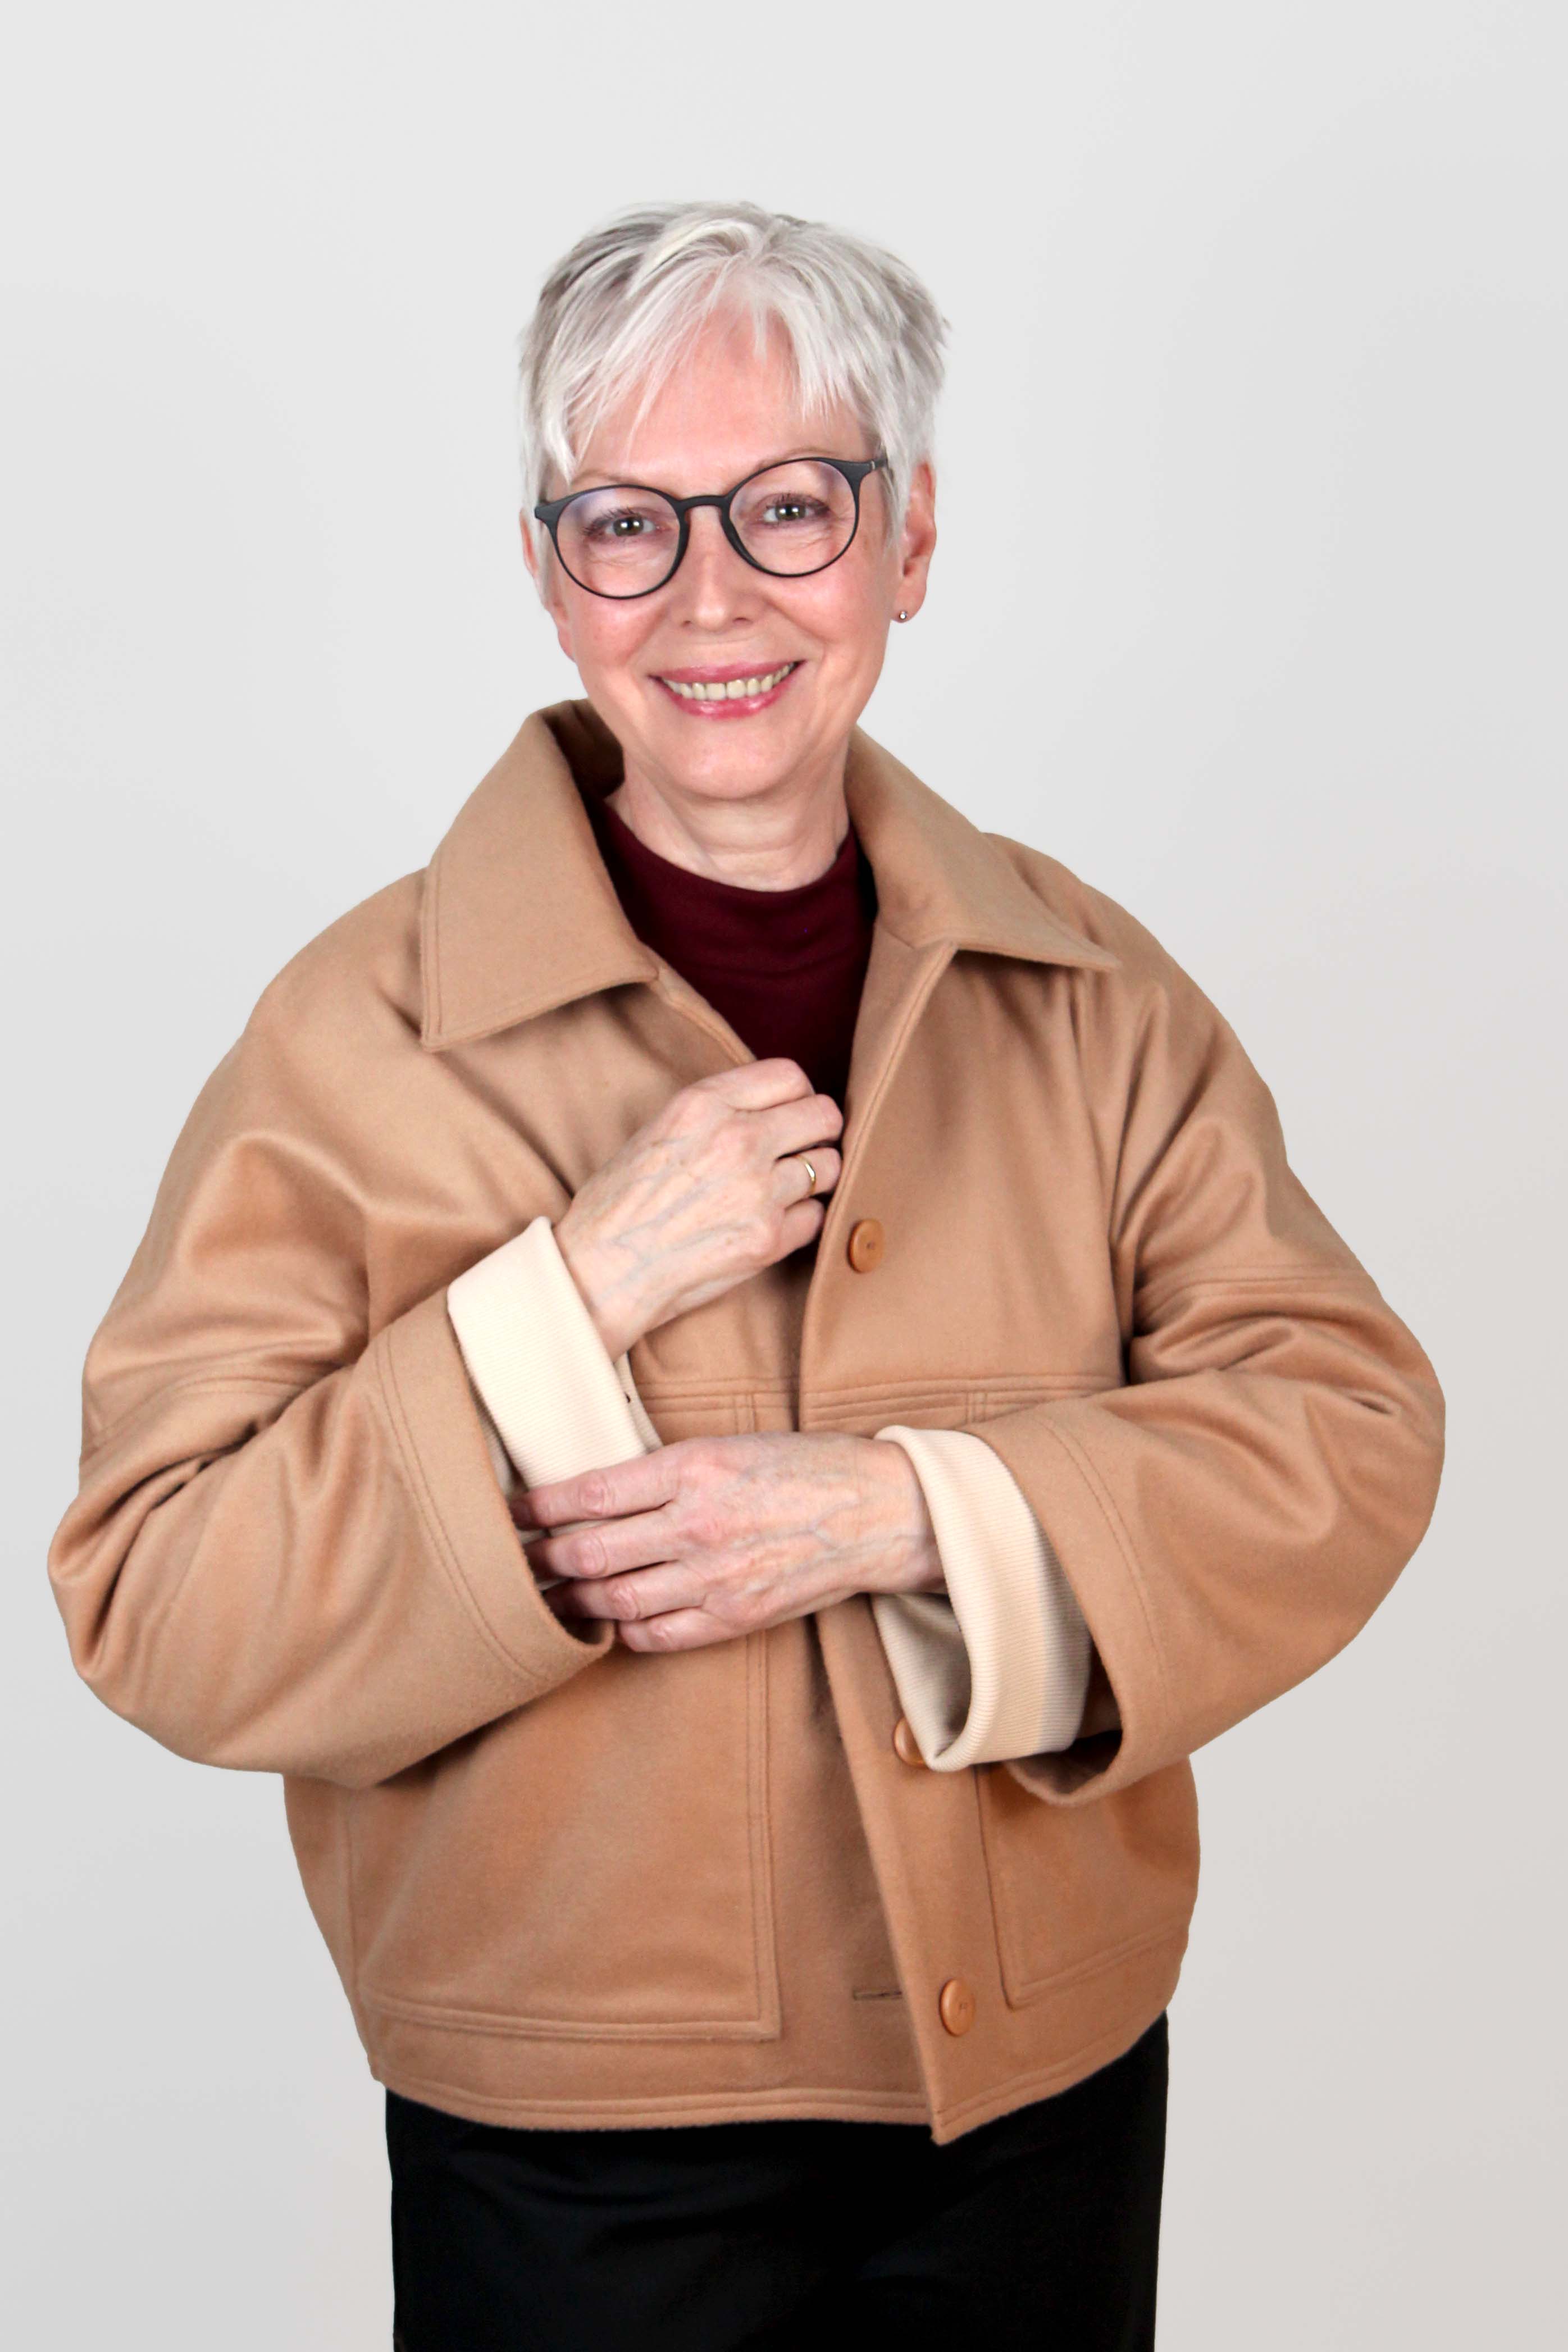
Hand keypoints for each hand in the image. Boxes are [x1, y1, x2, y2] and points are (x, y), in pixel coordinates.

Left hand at [510, 1432, 945, 1652]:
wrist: (880, 1511)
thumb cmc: (805, 1467)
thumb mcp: (729, 1445)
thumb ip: (665, 1471)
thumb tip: (595, 1494)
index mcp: (694, 1467)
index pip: (590, 1494)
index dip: (538, 1508)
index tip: (508, 1513)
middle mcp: (699, 1523)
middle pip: (590, 1553)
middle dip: (539, 1561)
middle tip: (506, 1564)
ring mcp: (717, 1576)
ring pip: (615, 1600)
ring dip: (571, 1603)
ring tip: (544, 1598)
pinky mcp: (735, 1616)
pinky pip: (657, 1634)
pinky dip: (624, 1630)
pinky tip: (609, 1622)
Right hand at [552, 1060, 843, 1361]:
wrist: (601, 1271)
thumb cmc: (618, 1204)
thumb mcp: (659, 1130)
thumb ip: (716, 1112)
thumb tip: (768, 1108)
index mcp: (704, 1105)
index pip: (789, 1075)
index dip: (798, 1094)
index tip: (791, 1112)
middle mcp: (737, 1140)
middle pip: (824, 1115)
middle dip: (819, 1132)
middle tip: (801, 1149)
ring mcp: (758, 1191)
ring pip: (828, 1167)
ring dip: (813, 1178)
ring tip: (783, 1189)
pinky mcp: (768, 1239)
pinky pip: (815, 1216)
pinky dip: (799, 1221)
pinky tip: (768, 1224)